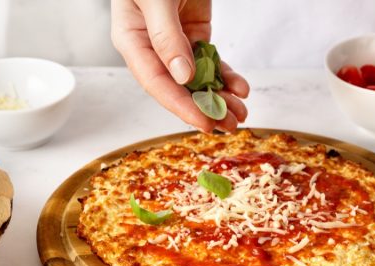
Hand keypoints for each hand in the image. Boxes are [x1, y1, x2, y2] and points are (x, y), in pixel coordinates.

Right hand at [111, 0, 248, 132]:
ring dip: (220, 97)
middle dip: (206, 108)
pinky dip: (226, 75)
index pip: (156, 82)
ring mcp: (175, 41)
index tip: (205, 123)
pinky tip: (240, 87)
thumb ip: (166, 36)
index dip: (181, 106)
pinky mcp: (194, 32)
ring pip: (198, 79)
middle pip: (179, 87)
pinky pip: (210, 61)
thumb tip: (182, 76)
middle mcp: (152, 46)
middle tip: (231, 125)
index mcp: (132, 39)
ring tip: (242, 113)